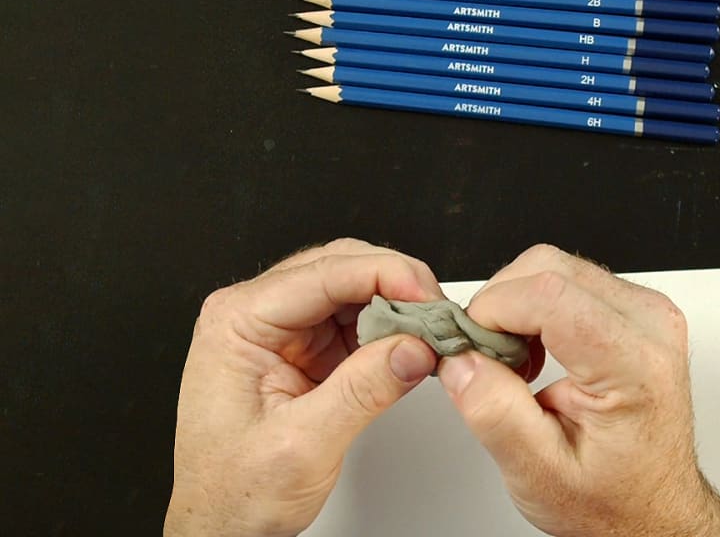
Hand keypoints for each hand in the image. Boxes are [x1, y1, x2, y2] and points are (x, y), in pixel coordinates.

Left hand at [164, 239, 441, 536]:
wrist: (224, 529)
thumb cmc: (234, 493)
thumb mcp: (301, 445)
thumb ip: (362, 392)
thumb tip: (413, 349)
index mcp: (238, 322)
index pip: (323, 272)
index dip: (385, 275)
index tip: (427, 296)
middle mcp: (257, 316)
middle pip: (341, 268)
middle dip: (396, 285)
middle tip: (436, 315)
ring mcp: (283, 331)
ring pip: (354, 290)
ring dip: (397, 308)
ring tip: (429, 334)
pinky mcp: (305, 349)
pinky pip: (356, 321)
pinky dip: (389, 330)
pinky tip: (409, 348)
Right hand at [437, 244, 719, 536]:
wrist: (652, 508)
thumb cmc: (614, 498)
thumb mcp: (541, 474)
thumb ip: (494, 414)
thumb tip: (460, 360)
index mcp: (635, 364)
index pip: (548, 294)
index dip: (492, 311)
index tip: (470, 347)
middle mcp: (649, 325)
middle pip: (547, 268)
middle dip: (499, 306)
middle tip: (489, 360)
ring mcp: (646, 311)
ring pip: (553, 266)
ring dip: (516, 305)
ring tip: (517, 363)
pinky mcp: (634, 308)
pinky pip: (567, 278)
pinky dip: (535, 306)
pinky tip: (536, 350)